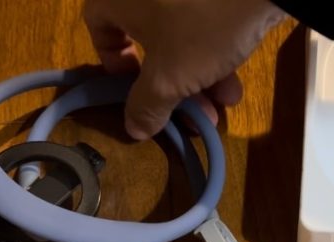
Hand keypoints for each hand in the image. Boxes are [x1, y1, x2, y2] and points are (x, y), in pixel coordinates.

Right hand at [83, 0, 285, 138]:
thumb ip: (147, 105)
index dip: (114, 62)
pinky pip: (204, 21)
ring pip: (180, 35)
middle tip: (190, 112)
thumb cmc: (200, 27)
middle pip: (147, 39)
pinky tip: (235, 81)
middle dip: (171, 84)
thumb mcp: (169, 78)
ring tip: (221, 105)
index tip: (136, 88)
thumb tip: (134, 128)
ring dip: (198, 76)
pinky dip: (215, 50)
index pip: (97, 26)